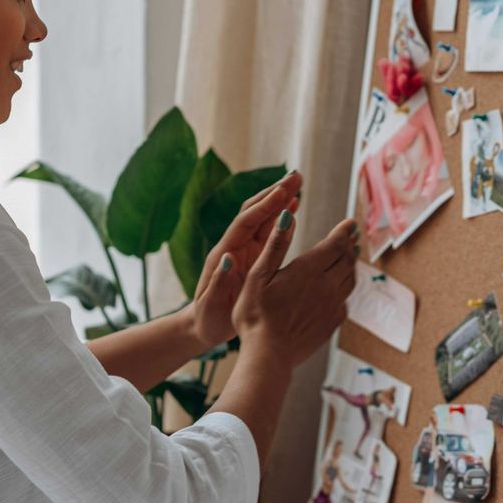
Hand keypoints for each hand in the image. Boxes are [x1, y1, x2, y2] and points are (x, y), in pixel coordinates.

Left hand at [187, 171, 302, 347]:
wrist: (203, 326)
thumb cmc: (207, 319)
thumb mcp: (210, 305)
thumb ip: (218, 281)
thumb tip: (227, 257)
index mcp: (224, 254)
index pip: (245, 222)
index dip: (264, 206)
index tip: (283, 191)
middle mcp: (235, 245)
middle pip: (255, 211)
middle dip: (274, 192)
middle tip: (296, 176)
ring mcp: (245, 249)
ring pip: (263, 217)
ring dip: (279, 199)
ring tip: (298, 182)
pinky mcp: (253, 256)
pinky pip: (269, 231)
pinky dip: (282, 216)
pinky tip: (294, 206)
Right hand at [231, 211, 358, 369]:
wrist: (268, 356)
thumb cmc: (256, 315)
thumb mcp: (258, 276)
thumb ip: (275, 245)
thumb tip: (287, 217)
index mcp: (308, 270)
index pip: (334, 244)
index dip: (343, 232)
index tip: (350, 223)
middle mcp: (326, 286)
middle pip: (346, 260)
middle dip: (349, 246)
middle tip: (352, 237)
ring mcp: (332, 306)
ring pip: (350, 280)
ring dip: (351, 266)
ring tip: (349, 258)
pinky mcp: (332, 323)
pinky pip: (345, 301)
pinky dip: (345, 289)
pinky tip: (338, 290)